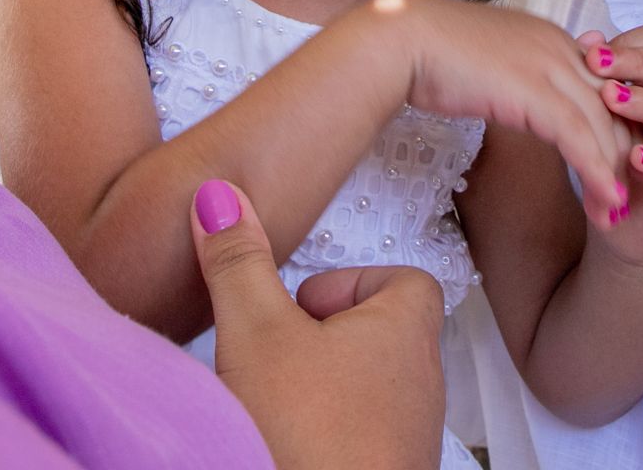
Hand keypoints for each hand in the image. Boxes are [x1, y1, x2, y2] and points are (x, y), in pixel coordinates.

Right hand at [193, 180, 442, 469]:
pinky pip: (360, 442)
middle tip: (274, 353)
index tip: (300, 302)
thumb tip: (221, 196)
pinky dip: (322, 437)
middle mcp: (421, 385)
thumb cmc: (310, 438)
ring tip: (272, 403)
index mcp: (406, 333)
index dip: (351, 282)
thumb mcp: (255, 331)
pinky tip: (280, 446)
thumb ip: (237, 262)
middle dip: (321, 339)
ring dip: (319, 391)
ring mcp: (407, 440)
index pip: (407, 280)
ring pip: (367, 393)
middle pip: (380, 336)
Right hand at [344, 0, 630, 229]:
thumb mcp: (488, 64)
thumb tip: (519, 99)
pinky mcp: (535, 91)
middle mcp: (560, 47)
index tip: (615, 167)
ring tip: (617, 215)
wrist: (399, 42)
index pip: (602, 87)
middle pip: (613, 106)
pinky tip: (606, 201)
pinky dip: (597, 172)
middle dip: (623, 156)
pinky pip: (579, 137)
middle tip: (622, 198)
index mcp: (550, 39)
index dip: (613, 129)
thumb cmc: (429, 55)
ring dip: (615, 174)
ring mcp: (550, 66)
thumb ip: (516, 79)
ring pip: (603, 125)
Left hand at [581, 24, 642, 264]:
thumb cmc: (611, 161)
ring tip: (614, 103)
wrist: (617, 221)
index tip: (591, 51)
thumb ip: (598, 81)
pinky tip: (639, 158)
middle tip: (599, 66)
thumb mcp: (598, 117)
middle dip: (639, 64)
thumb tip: (588, 38)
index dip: (634, 43)